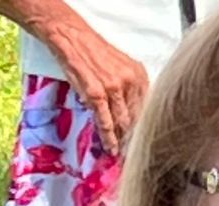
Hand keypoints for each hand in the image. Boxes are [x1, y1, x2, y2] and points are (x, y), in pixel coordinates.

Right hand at [46, 11, 148, 156]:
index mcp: (139, 74)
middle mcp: (130, 80)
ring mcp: (114, 88)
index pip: (147, 108)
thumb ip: (130, 87)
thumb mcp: (120, 66)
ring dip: (121, 142)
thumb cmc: (94, 53)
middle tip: (132, 154)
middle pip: (136, 118)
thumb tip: (133, 114)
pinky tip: (110, 148)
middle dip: (134, 138)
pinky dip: (108, 137)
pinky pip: (105, 122)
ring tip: (121, 155)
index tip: (143, 142)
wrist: (72, 38)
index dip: (144, 128)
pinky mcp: (97, 94)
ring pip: (122, 123)